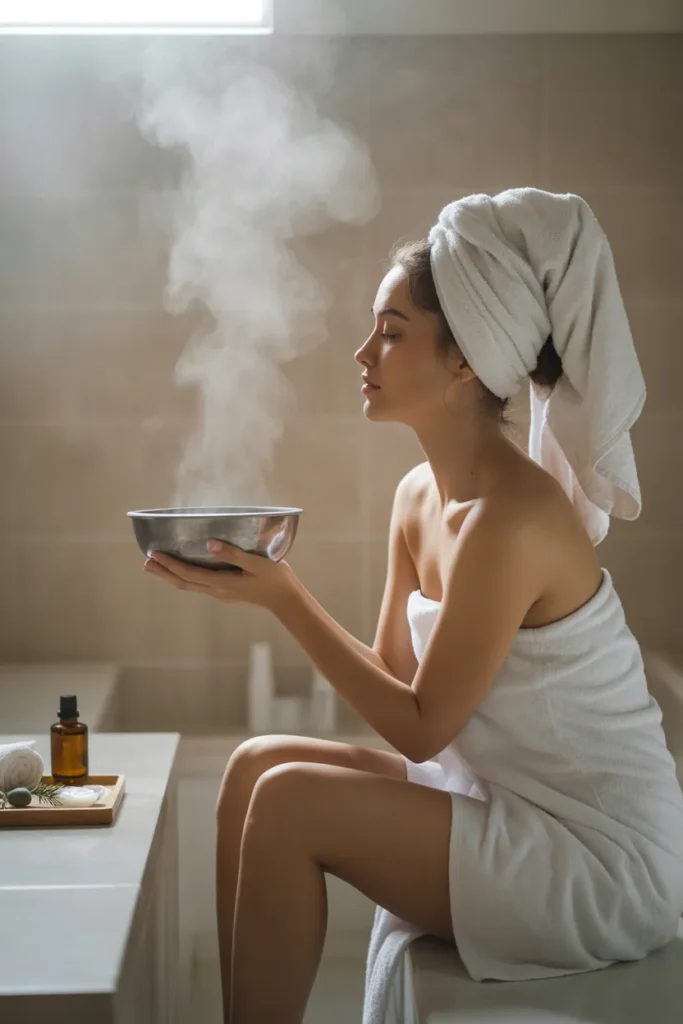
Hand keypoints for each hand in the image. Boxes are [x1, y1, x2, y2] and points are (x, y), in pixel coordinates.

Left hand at [143, 540, 295, 610]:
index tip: (153, 554)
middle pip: (182, 582)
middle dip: (163, 572)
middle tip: (145, 562)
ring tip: (155, 567)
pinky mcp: (226, 592)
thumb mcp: (256, 563)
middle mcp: (217, 591)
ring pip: (189, 585)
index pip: (188, 573)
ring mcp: (220, 594)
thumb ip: (233, 553)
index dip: (169, 564)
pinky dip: (184, 577)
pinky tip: (182, 571)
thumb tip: (209, 543)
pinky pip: (197, 585)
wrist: (286, 600)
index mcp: (222, 583)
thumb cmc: (275, 579)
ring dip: (171, 576)